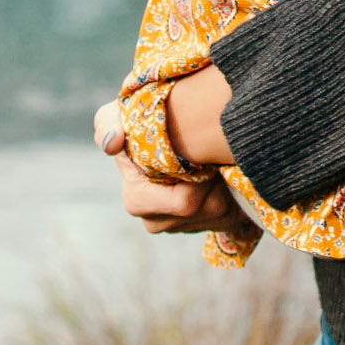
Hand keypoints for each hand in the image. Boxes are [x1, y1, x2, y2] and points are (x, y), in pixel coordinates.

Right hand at [97, 99, 241, 232]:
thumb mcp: (115, 117)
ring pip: (222, 214)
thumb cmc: (136, 125)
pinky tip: (226, 176)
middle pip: (207, 210)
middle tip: (217, 155)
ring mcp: (179, 228)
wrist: (160, 133)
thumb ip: (108, 124)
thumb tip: (113, 142)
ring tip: (220, 162)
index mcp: (138, 200)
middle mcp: (156, 221)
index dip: (202, 177)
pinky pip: (231, 220)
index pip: (186, 202)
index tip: (205, 153)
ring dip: (229, 186)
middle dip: (219, 181)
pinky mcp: (202, 227)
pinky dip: (236, 197)